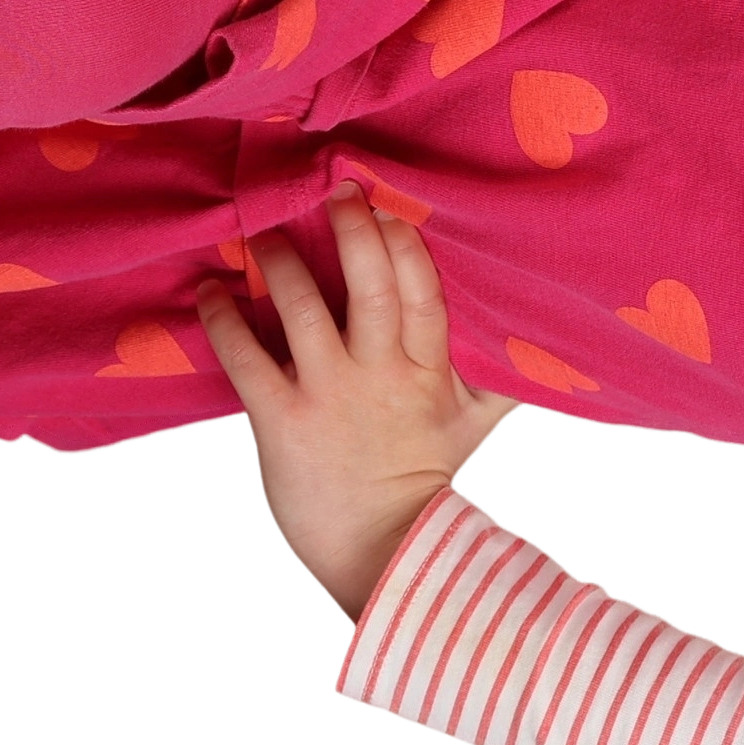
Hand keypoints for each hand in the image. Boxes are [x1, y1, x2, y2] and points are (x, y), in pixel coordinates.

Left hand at [191, 184, 526, 623]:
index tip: (389, 207)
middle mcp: (381, 375)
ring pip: (304, 310)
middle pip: (372, 286)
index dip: (406, 246)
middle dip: (354, 232)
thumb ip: (497, 377)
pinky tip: (210, 292)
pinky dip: (224, 320)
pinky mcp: (281, 421)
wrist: (382, 552)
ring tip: (266, 234)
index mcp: (429, 372)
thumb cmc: (425, 483)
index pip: (424, 293)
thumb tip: (533, 338)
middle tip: (336, 192)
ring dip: (281, 264)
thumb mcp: (475, 426)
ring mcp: (329, 395)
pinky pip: (247, 358)